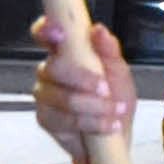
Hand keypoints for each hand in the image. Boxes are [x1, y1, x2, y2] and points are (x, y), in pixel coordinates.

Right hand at [32, 12, 138, 163]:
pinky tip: (108, 126)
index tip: (59, 34)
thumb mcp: (120, 71)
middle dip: (83, 80)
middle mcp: (49, 70)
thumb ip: (109, 50)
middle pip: (54, 68)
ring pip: (61, 98)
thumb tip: (98, 29)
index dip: (45, 29)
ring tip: (116, 112)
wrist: (117, 134)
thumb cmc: (116, 95)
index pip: (43, 33)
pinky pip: (63, 121)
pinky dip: (90, 123)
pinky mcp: (45, 119)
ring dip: (92, 106)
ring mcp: (44, 95)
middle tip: (107, 90)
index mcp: (64, 51)